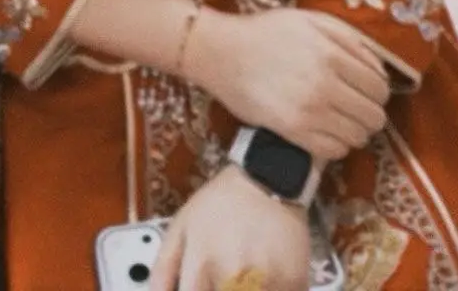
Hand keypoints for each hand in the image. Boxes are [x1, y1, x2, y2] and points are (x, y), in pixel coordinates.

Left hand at [148, 166, 309, 290]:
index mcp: (201, 267)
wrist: (267, 177)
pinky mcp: (294, 285)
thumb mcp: (180, 226)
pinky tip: (264, 279)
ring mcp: (266, 283)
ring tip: (242, 279)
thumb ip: (163, 270)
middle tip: (220, 283)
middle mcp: (233, 279)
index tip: (199, 290)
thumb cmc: (220, 203)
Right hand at [183, 6, 390, 159]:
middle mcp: (325, 85)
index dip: (379, 91)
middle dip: (370, 113)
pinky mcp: (293, 133)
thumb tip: (379, 66)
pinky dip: (337, 145)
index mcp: (332, 55)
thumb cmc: (267, 32)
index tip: (367, 91)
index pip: (380, 87)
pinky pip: (334, 151)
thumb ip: (349, 38)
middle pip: (374, 116)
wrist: (222, 52)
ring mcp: (310, 112)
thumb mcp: (310, 20)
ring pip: (358, 137)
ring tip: (340, 120)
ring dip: (355, 130)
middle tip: (356, 107)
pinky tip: (325, 131)